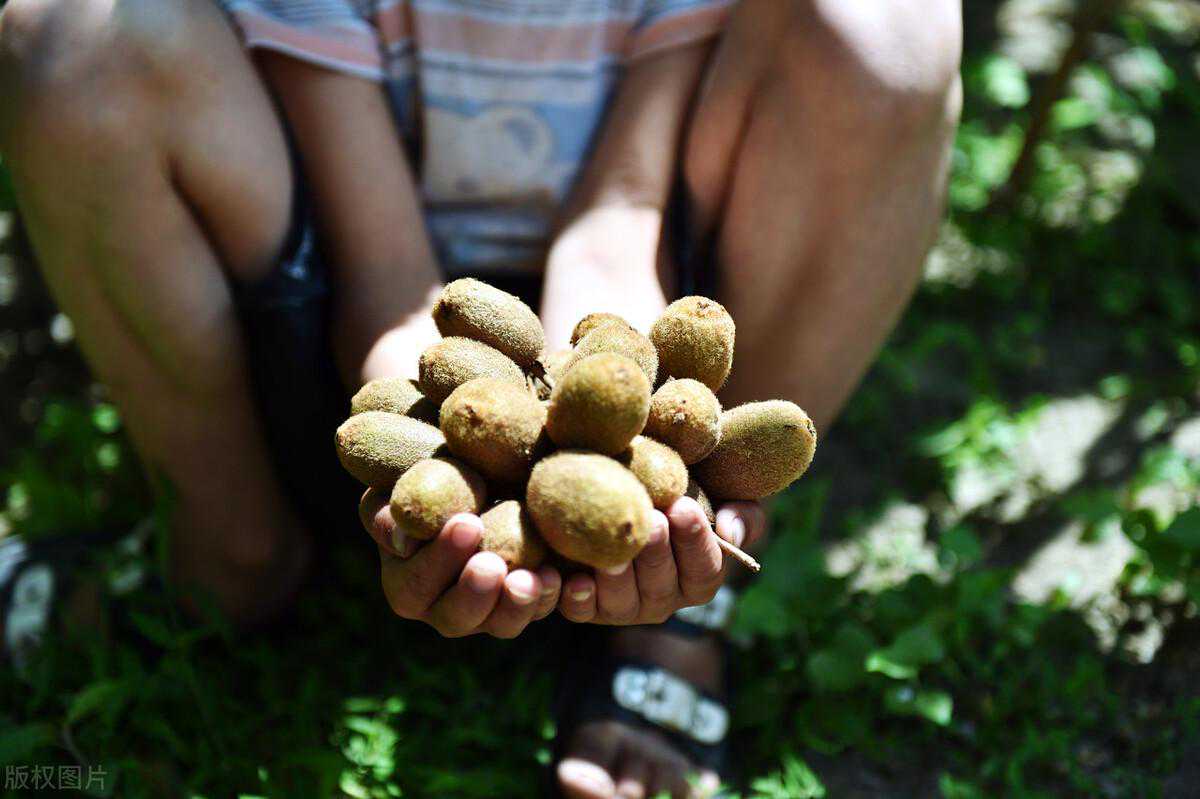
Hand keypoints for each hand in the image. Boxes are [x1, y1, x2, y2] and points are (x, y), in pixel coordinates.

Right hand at [360, 488, 561, 637]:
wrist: (474, 471)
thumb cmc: (429, 474)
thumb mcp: (399, 485)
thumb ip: (387, 510)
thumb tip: (402, 539)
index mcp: (405, 582)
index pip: (415, 584)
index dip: (439, 559)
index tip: (467, 523)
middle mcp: (443, 606)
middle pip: (455, 618)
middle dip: (475, 593)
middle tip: (493, 564)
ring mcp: (488, 610)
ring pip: (501, 624)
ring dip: (518, 605)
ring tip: (536, 578)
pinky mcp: (524, 602)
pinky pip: (538, 610)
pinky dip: (551, 595)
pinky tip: (562, 575)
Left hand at [557, 496, 766, 624]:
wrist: (628, 499)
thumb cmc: (684, 497)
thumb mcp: (725, 499)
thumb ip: (742, 515)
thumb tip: (730, 532)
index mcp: (699, 578)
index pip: (704, 567)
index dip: (695, 540)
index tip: (683, 507)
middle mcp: (663, 600)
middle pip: (661, 584)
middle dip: (655, 552)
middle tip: (650, 519)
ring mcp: (624, 607)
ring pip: (621, 601)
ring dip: (617, 577)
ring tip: (613, 550)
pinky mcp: (587, 607)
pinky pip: (582, 611)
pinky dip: (578, 599)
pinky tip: (575, 580)